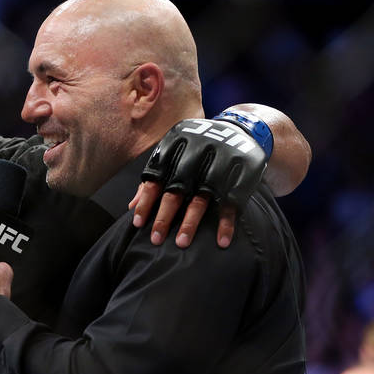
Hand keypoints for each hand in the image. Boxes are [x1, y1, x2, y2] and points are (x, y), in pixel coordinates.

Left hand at [136, 118, 267, 247]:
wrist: (240, 129)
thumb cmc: (196, 149)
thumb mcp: (173, 154)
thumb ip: (154, 178)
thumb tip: (131, 207)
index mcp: (175, 143)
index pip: (155, 176)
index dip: (146, 201)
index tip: (138, 224)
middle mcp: (197, 151)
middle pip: (177, 188)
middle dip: (165, 215)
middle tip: (155, 239)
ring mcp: (221, 162)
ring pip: (202, 196)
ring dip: (191, 222)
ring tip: (181, 243)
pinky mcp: (242, 171)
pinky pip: (232, 201)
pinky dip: (226, 223)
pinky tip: (221, 241)